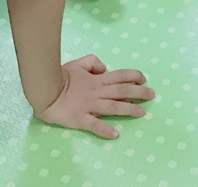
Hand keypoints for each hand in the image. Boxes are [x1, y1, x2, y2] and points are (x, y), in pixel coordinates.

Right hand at [34, 55, 153, 138]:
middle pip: (122, 91)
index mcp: (97, 79)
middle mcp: (97, 92)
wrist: (44, 90)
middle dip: (139, 92)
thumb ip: (93, 62)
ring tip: (142, 113)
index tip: (144, 79)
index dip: (134, 76)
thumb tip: (105, 68)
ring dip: (129, 109)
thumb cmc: (61, 76)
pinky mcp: (80, 119)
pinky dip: (105, 130)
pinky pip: (94, 125)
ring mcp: (89, 106)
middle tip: (152, 95)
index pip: (120, 76)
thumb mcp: (79, 62)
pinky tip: (115, 134)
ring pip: (113, 107)